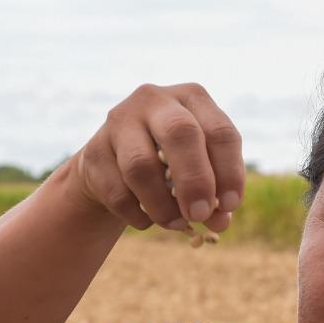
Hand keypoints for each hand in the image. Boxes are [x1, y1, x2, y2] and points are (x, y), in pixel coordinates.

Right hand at [68, 82, 243, 236]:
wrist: (114, 165)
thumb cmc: (169, 165)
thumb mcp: (198, 170)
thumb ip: (213, 194)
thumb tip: (219, 221)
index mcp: (192, 98)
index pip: (220, 131)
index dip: (229, 171)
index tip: (229, 206)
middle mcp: (155, 100)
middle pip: (180, 133)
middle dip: (195, 180)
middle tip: (200, 215)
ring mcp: (120, 121)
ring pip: (142, 166)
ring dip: (162, 205)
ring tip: (175, 224)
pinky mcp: (94, 150)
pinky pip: (117, 191)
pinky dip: (137, 214)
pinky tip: (147, 220)